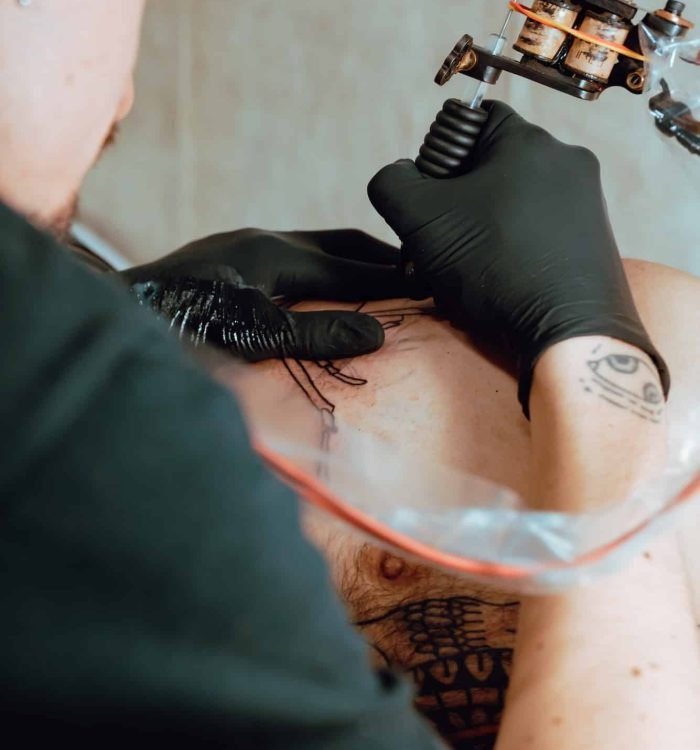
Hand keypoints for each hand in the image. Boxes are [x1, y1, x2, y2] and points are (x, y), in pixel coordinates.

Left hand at [118, 229, 409, 361]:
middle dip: (379, 258)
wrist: (114, 308)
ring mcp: (243, 243)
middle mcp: (263, 238)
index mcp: (274, 253)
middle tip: (415, 273)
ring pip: (314, 246)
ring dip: (349, 260)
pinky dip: (321, 267)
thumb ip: (315, 336)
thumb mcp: (251, 336)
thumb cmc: (180, 324)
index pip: (350, 269)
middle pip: (338, 243)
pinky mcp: (227, 256)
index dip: (392, 281)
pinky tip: (319, 284)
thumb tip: (377, 336)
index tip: (431, 286)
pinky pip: (291, 253)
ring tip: (377, 277)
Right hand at [367, 101, 668, 414]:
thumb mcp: (420, 219)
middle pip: (491, 168)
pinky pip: (537, 231)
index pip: (473, 120)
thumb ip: (392, 183)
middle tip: (436, 246)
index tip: (429, 198)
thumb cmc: (494, 266)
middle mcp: (566, 162)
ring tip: (460, 272)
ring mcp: (585, 203)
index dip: (440, 155)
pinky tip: (494, 282)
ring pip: (512, 203)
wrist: (568, 332)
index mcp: (529, 142)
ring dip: (477, 232)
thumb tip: (398, 176)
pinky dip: (508, 249)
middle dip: (455, 205)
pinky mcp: (592, 240)